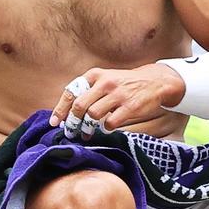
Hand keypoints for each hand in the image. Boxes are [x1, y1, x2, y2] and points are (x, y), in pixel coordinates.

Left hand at [49, 64, 184, 140]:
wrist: (154, 82)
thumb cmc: (124, 84)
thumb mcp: (105, 79)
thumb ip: (88, 91)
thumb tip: (67, 112)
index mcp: (95, 75)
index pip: (71, 92)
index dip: (60, 109)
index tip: (55, 122)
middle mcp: (104, 83)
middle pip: (79, 106)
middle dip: (72, 122)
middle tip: (71, 132)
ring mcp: (118, 94)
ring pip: (93, 115)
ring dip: (88, 128)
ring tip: (87, 133)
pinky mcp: (130, 106)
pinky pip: (110, 122)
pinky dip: (106, 128)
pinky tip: (108, 127)